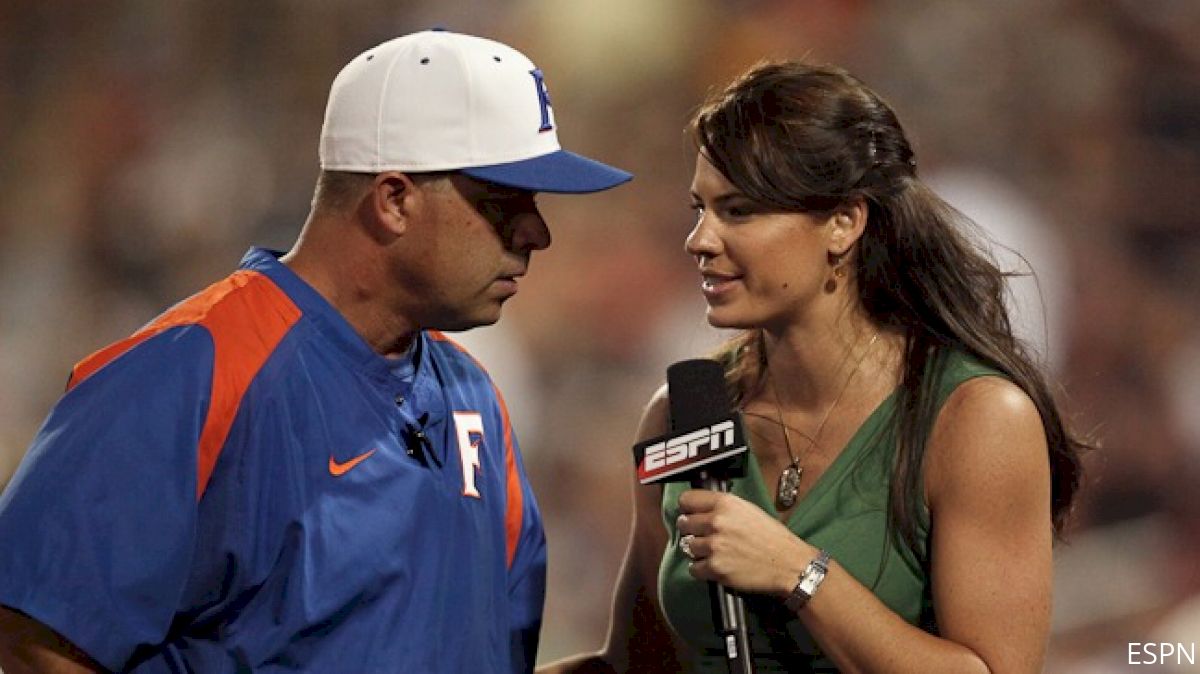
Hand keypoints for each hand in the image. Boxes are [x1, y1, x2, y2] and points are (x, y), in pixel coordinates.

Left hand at [676, 489, 814, 596]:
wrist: (789, 564)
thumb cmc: (772, 537)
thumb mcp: (748, 510)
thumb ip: (723, 508)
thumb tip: (700, 510)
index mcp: (725, 503)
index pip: (687, 500)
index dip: (687, 508)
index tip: (690, 514)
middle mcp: (716, 521)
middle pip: (684, 524)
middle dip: (691, 531)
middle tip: (703, 536)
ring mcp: (714, 546)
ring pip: (688, 547)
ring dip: (698, 551)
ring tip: (715, 553)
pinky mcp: (715, 568)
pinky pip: (694, 568)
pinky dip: (702, 569)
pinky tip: (716, 566)